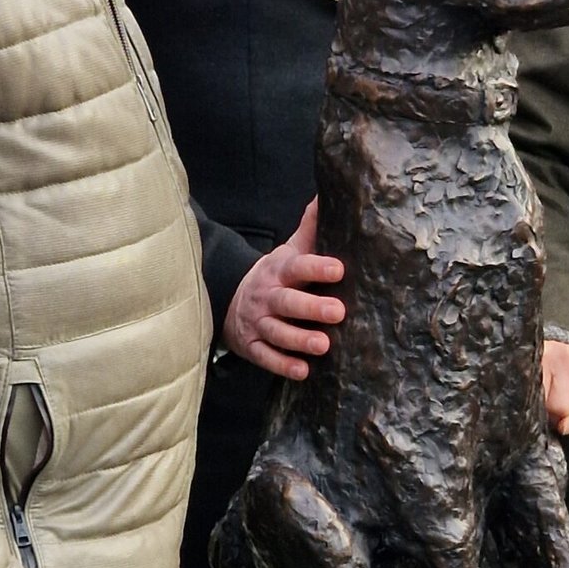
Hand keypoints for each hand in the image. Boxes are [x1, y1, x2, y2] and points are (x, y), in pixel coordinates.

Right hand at [223, 199, 344, 380]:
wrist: (230, 299)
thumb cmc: (274, 276)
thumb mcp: (288, 251)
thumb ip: (310, 230)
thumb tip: (328, 196)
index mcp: (279, 271)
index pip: (298, 267)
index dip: (317, 268)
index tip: (339, 269)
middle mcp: (267, 297)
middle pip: (287, 302)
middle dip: (311, 307)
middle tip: (338, 311)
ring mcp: (258, 322)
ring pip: (277, 332)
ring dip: (300, 339)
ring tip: (323, 345)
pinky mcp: (252, 346)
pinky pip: (266, 358)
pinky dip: (283, 365)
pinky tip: (303, 371)